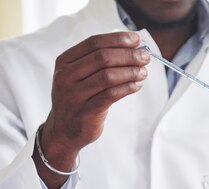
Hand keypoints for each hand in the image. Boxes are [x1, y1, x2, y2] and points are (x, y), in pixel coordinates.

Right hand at [39, 31, 149, 170]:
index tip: (136, 39)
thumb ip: (98, 61)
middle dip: (128, 55)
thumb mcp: (79, 76)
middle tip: (145, 57)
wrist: (63, 130)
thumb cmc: (78, 99)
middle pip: (103, 57)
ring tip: (144, 72)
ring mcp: (74, 95)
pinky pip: (111, 95)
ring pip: (108, 76)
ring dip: (131, 72)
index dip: (117, 39)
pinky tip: (137, 85)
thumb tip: (131, 47)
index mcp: (65, 62)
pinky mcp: (86, 112)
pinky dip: (128, 87)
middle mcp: (66, 76)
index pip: (94, 43)